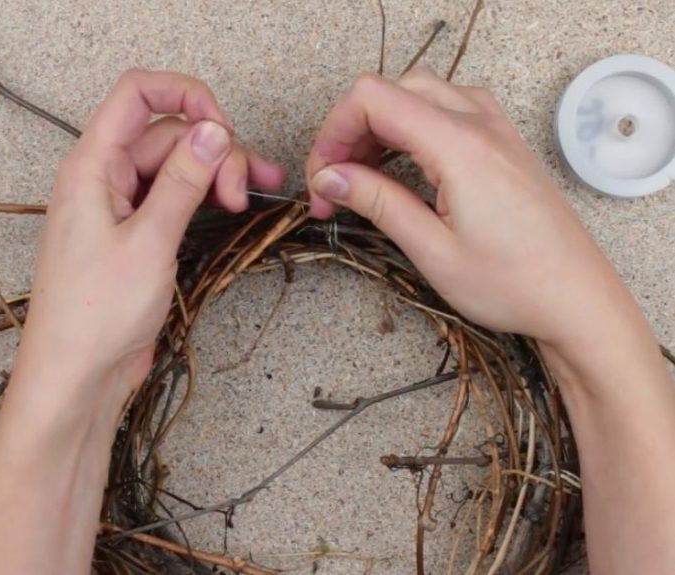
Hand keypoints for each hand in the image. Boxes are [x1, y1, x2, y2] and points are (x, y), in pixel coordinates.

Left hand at [17, 70, 282, 403]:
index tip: (224, 127)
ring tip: (249, 196)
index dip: (186, 95)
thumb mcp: (148, 240)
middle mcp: (104, 178)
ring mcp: (121, 206)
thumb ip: (182, 181)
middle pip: (168, 134)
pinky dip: (204, 197)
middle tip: (242, 189)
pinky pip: (174, 197)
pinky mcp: (137, 234)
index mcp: (92, 165)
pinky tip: (234, 205)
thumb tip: (213, 131)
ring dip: (216, 173)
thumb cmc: (93, 315)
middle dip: (213, 150)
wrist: (77, 376)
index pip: (137, 94)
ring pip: (176, 166)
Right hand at [304, 67, 627, 347]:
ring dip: (382, 127)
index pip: (373, 99)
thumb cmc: (512, 284)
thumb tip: (329, 177)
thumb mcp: (431, 250)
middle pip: (393, 89)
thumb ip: (377, 202)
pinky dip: (413, 129)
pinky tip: (404, 168)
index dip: (334, 131)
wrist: (577, 299)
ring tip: (364, 177)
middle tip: (337, 181)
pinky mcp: (503, 144)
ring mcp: (496, 130)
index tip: (323, 177)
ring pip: (420, 94)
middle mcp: (480, 124)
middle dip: (352, 129)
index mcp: (459, 146)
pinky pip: (448, 110)